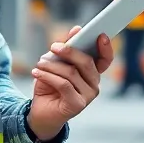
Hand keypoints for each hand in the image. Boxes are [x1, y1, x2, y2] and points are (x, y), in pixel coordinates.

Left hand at [29, 25, 113, 140]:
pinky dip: (48, 76)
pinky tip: (36, 73)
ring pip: (72, 73)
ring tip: (39, 64)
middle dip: (70, 52)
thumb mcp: (56, 64)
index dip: (106, 48)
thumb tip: (77, 29)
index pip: (105, 60)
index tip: (100, 34)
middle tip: (54, 46)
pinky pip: (63, 84)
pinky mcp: (77, 104)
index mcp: (92, 73)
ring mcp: (88, 96)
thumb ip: (67, 49)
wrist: (40, 113)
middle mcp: (94, 84)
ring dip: (52, 66)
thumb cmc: (50, 87)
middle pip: (87, 63)